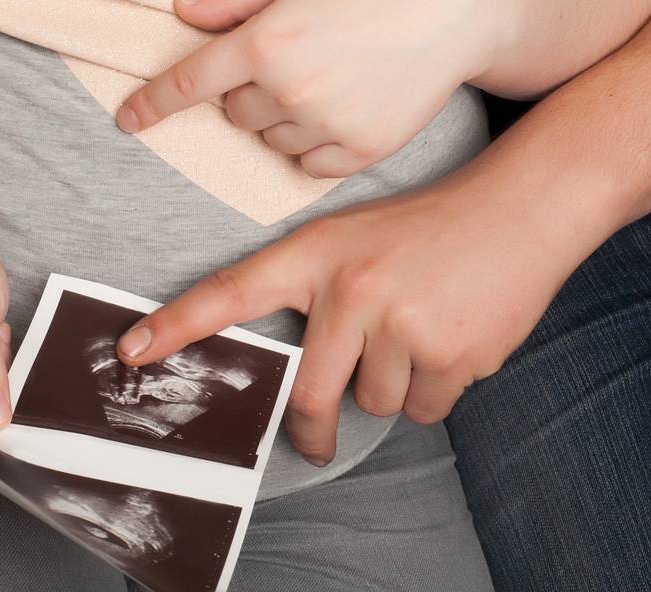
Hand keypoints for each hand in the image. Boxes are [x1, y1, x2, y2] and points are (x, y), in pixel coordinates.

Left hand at [113, 149, 590, 466]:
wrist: (520, 208)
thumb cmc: (434, 223)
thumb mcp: (359, 236)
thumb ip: (322, 292)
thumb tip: (304, 377)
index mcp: (320, 252)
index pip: (233, 292)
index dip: (178, 325)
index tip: (131, 352)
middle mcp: (351, 288)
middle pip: (310, 396)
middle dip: (311, 431)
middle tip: (313, 443)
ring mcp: (400, 324)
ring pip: (375, 402)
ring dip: (394, 387)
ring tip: (422, 330)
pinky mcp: (448, 354)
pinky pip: (425, 408)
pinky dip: (436, 390)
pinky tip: (453, 340)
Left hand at [117, 0, 519, 177]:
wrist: (458, 5)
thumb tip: (180, 11)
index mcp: (266, 40)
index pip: (188, 84)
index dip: (152, 103)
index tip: (128, 119)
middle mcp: (290, 90)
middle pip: (234, 112)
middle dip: (248, 89)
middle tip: (295, 53)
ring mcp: (327, 125)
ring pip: (271, 139)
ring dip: (281, 116)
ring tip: (330, 73)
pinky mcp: (361, 151)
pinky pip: (309, 164)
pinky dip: (313, 141)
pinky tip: (346, 102)